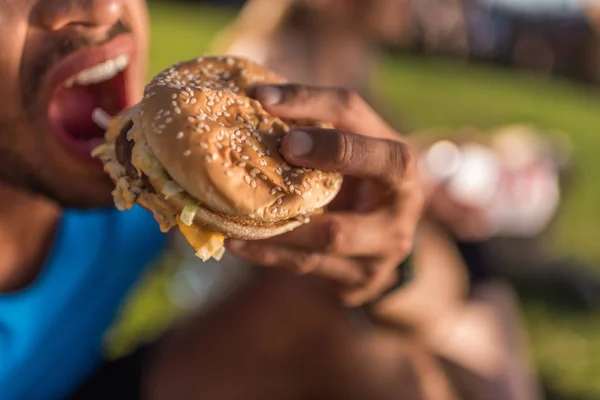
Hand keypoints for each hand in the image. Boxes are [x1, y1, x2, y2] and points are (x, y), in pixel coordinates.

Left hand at [227, 84, 423, 305]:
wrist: (376, 249)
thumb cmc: (350, 189)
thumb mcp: (344, 157)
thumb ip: (312, 133)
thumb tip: (249, 101)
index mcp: (394, 153)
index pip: (356, 113)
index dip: (311, 101)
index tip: (262, 99)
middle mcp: (404, 196)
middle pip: (383, 164)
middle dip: (334, 151)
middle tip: (284, 146)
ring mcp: (388, 243)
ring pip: (336, 232)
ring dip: (283, 223)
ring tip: (234, 215)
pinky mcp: (364, 278)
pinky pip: (311, 266)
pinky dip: (271, 254)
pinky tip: (238, 244)